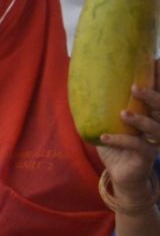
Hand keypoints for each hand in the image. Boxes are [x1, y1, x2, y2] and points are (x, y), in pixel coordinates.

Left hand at [96, 63, 159, 207]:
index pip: (158, 94)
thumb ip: (103, 103)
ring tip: (123, 113)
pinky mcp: (147, 156)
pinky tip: (104, 137)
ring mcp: (155, 141)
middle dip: (152, 96)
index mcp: (150, 113)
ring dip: (140, 120)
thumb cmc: (115, 142)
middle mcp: (157, 125)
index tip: (156, 62)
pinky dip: (120, 141)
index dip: (159, 79)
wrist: (121, 173)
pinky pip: (138, 147)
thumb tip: (82, 77)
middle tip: (135, 87)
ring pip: (156, 127)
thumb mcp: (108, 121)